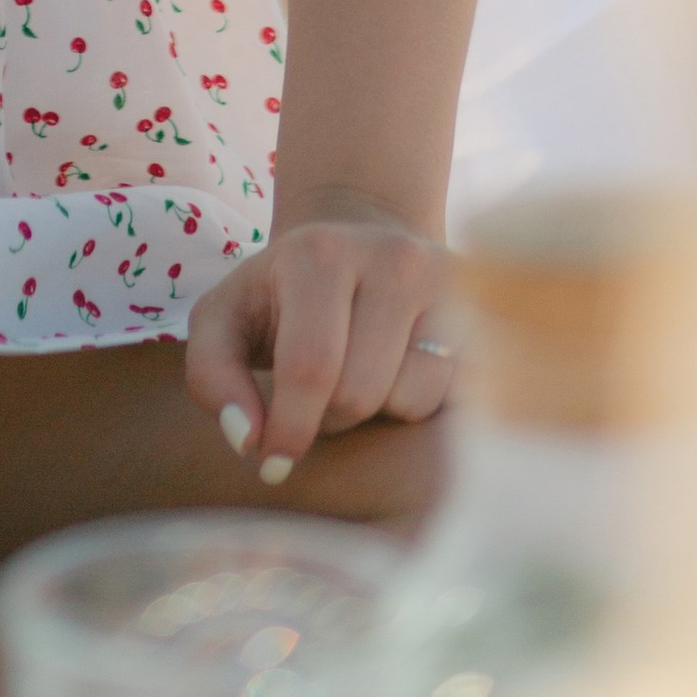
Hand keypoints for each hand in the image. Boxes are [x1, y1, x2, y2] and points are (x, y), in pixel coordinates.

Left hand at [184, 190, 453, 479]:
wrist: (359, 237)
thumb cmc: (283, 293)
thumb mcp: (226, 317)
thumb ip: (212, 374)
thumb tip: (246, 440)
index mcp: (321, 253)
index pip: (310, 369)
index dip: (288, 429)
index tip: (271, 459)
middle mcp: (394, 259)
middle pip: (360, 393)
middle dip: (327, 419)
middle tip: (315, 400)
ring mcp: (448, 284)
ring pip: (411, 402)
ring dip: (375, 414)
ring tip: (358, 377)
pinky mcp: (483, 313)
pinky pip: (452, 399)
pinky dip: (416, 404)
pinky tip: (398, 372)